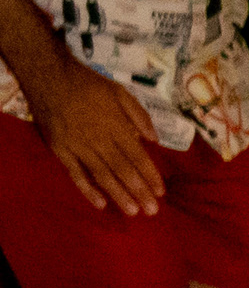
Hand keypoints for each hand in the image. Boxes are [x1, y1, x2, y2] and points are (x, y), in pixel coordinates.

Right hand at [20, 55, 165, 214]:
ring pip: (101, 175)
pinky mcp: (59, 149)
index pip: (137, 156)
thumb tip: (155, 140)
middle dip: (138, 191)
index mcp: (116, 125)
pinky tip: (100, 203)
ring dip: (118, 194)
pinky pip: (75, 173)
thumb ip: (140, 116)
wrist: (49, 76)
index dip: (150, 175)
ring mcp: (77, 146)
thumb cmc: (88, 84)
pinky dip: (87, 190)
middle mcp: (99, 139)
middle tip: (152, 211)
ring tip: (133, 211)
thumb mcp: (120, 92)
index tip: (160, 192)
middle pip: (122, 170)